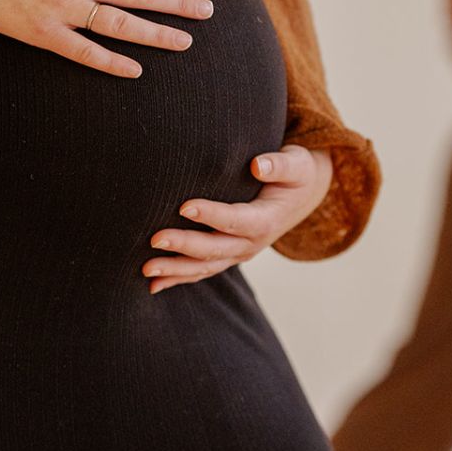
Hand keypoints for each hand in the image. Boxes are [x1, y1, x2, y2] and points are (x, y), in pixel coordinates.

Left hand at [141, 145, 333, 293]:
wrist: (305, 196)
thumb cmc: (297, 174)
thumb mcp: (297, 164)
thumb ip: (279, 165)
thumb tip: (258, 165)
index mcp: (266, 220)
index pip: (234, 220)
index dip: (210, 214)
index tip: (184, 206)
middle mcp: (252, 243)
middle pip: (214, 249)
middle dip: (184, 245)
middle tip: (155, 239)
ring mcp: (240, 253)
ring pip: (205, 266)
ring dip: (175, 270)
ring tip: (146, 269)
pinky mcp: (230, 255)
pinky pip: (203, 271)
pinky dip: (179, 279)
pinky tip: (154, 285)